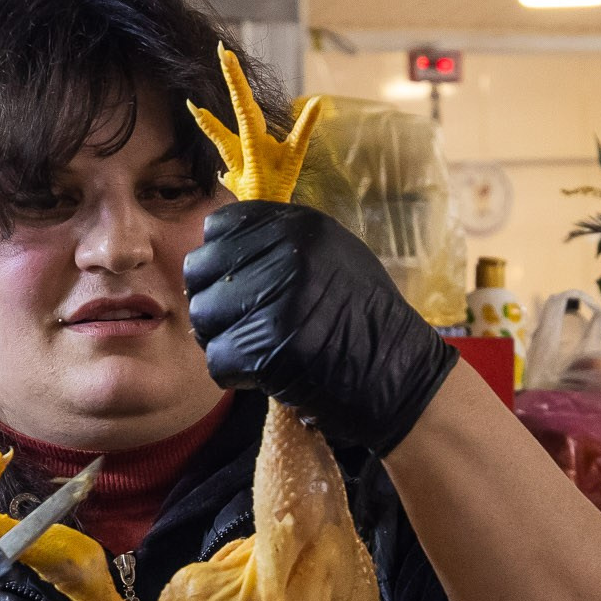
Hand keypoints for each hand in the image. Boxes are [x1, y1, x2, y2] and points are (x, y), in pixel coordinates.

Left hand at [184, 201, 457, 455]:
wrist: (400, 375)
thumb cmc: (361, 319)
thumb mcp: (330, 256)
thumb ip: (277, 247)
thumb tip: (213, 247)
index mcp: (300, 225)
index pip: (219, 227)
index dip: (220, 262)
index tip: (239, 286)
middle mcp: (287, 254)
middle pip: (200, 273)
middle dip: (215, 304)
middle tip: (243, 327)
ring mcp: (278, 300)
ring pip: (203, 317)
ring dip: (222, 340)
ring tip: (257, 350)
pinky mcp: (269, 348)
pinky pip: (217, 360)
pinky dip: (233, 375)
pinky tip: (264, 375)